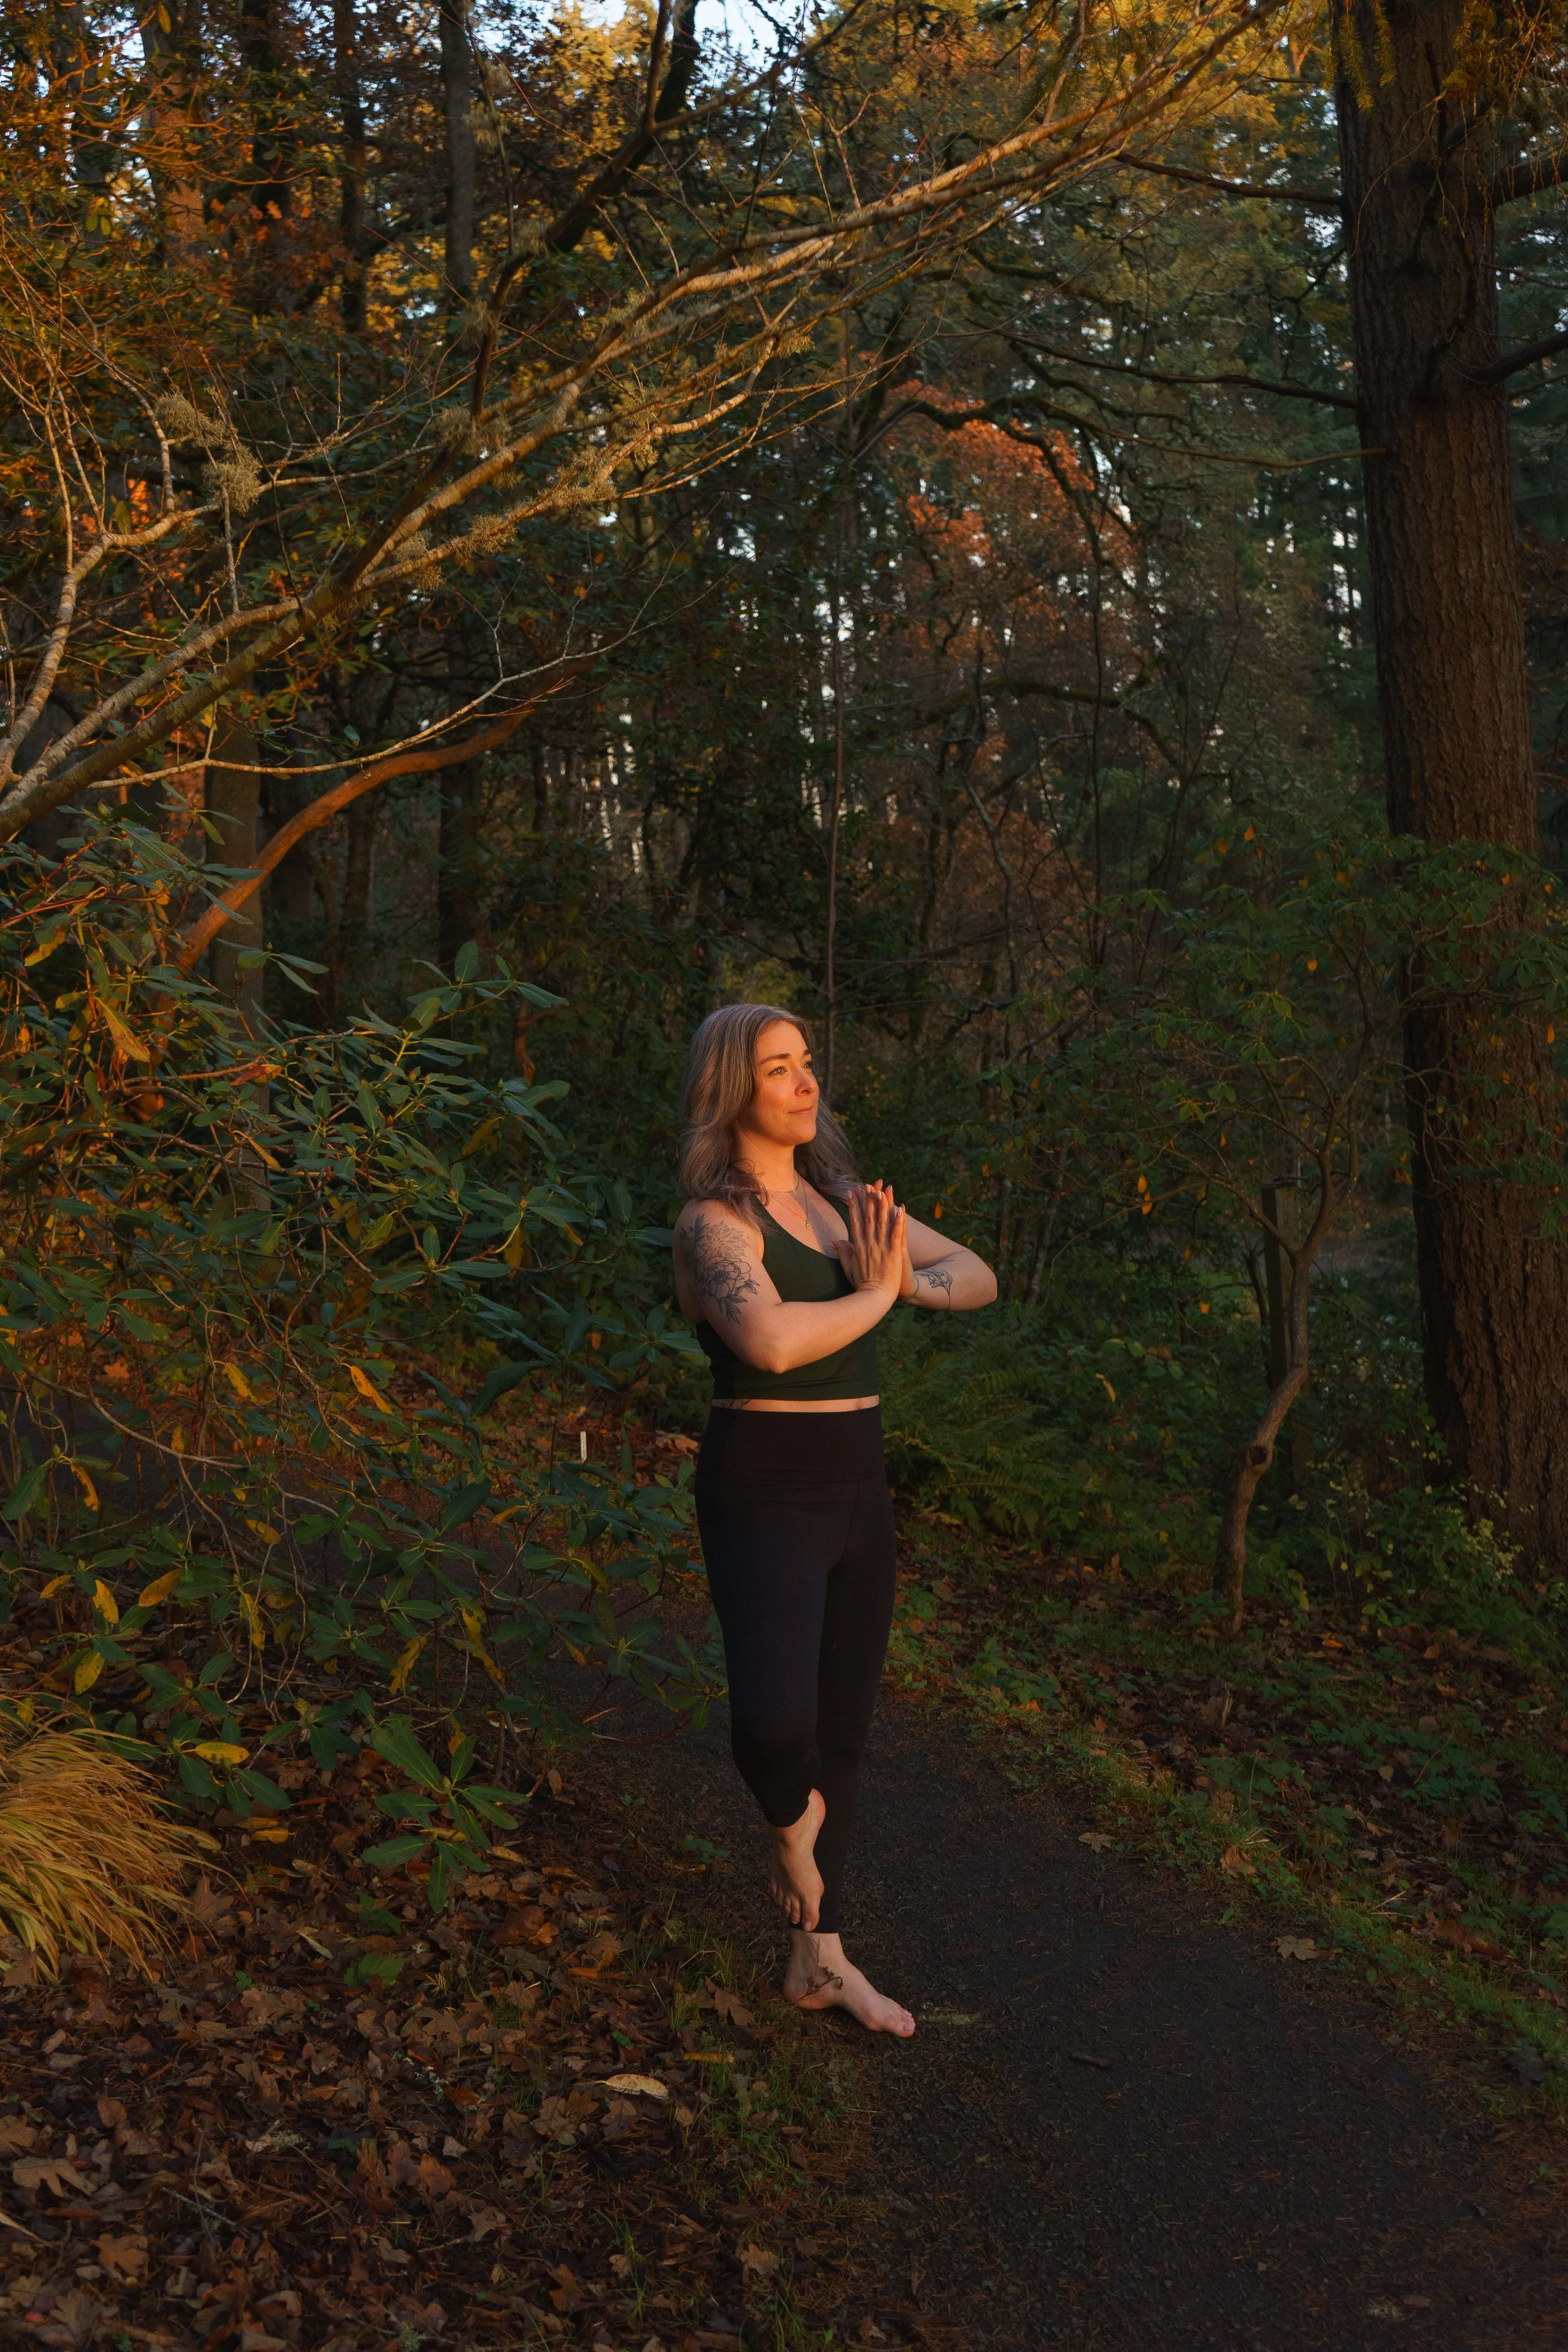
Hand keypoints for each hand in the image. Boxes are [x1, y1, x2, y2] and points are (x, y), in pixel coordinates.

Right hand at [837, 1181, 906, 1298]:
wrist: (873, 1299)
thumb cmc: (862, 1285)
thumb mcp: (848, 1267)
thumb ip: (842, 1253)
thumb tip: (833, 1241)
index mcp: (858, 1247)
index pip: (855, 1222)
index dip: (854, 1206)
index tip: (852, 1193)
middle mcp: (869, 1244)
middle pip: (868, 1218)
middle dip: (867, 1200)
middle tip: (866, 1184)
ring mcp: (881, 1248)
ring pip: (882, 1222)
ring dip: (882, 1205)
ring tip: (882, 1189)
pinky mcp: (893, 1253)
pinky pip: (896, 1233)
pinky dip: (899, 1221)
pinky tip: (901, 1208)